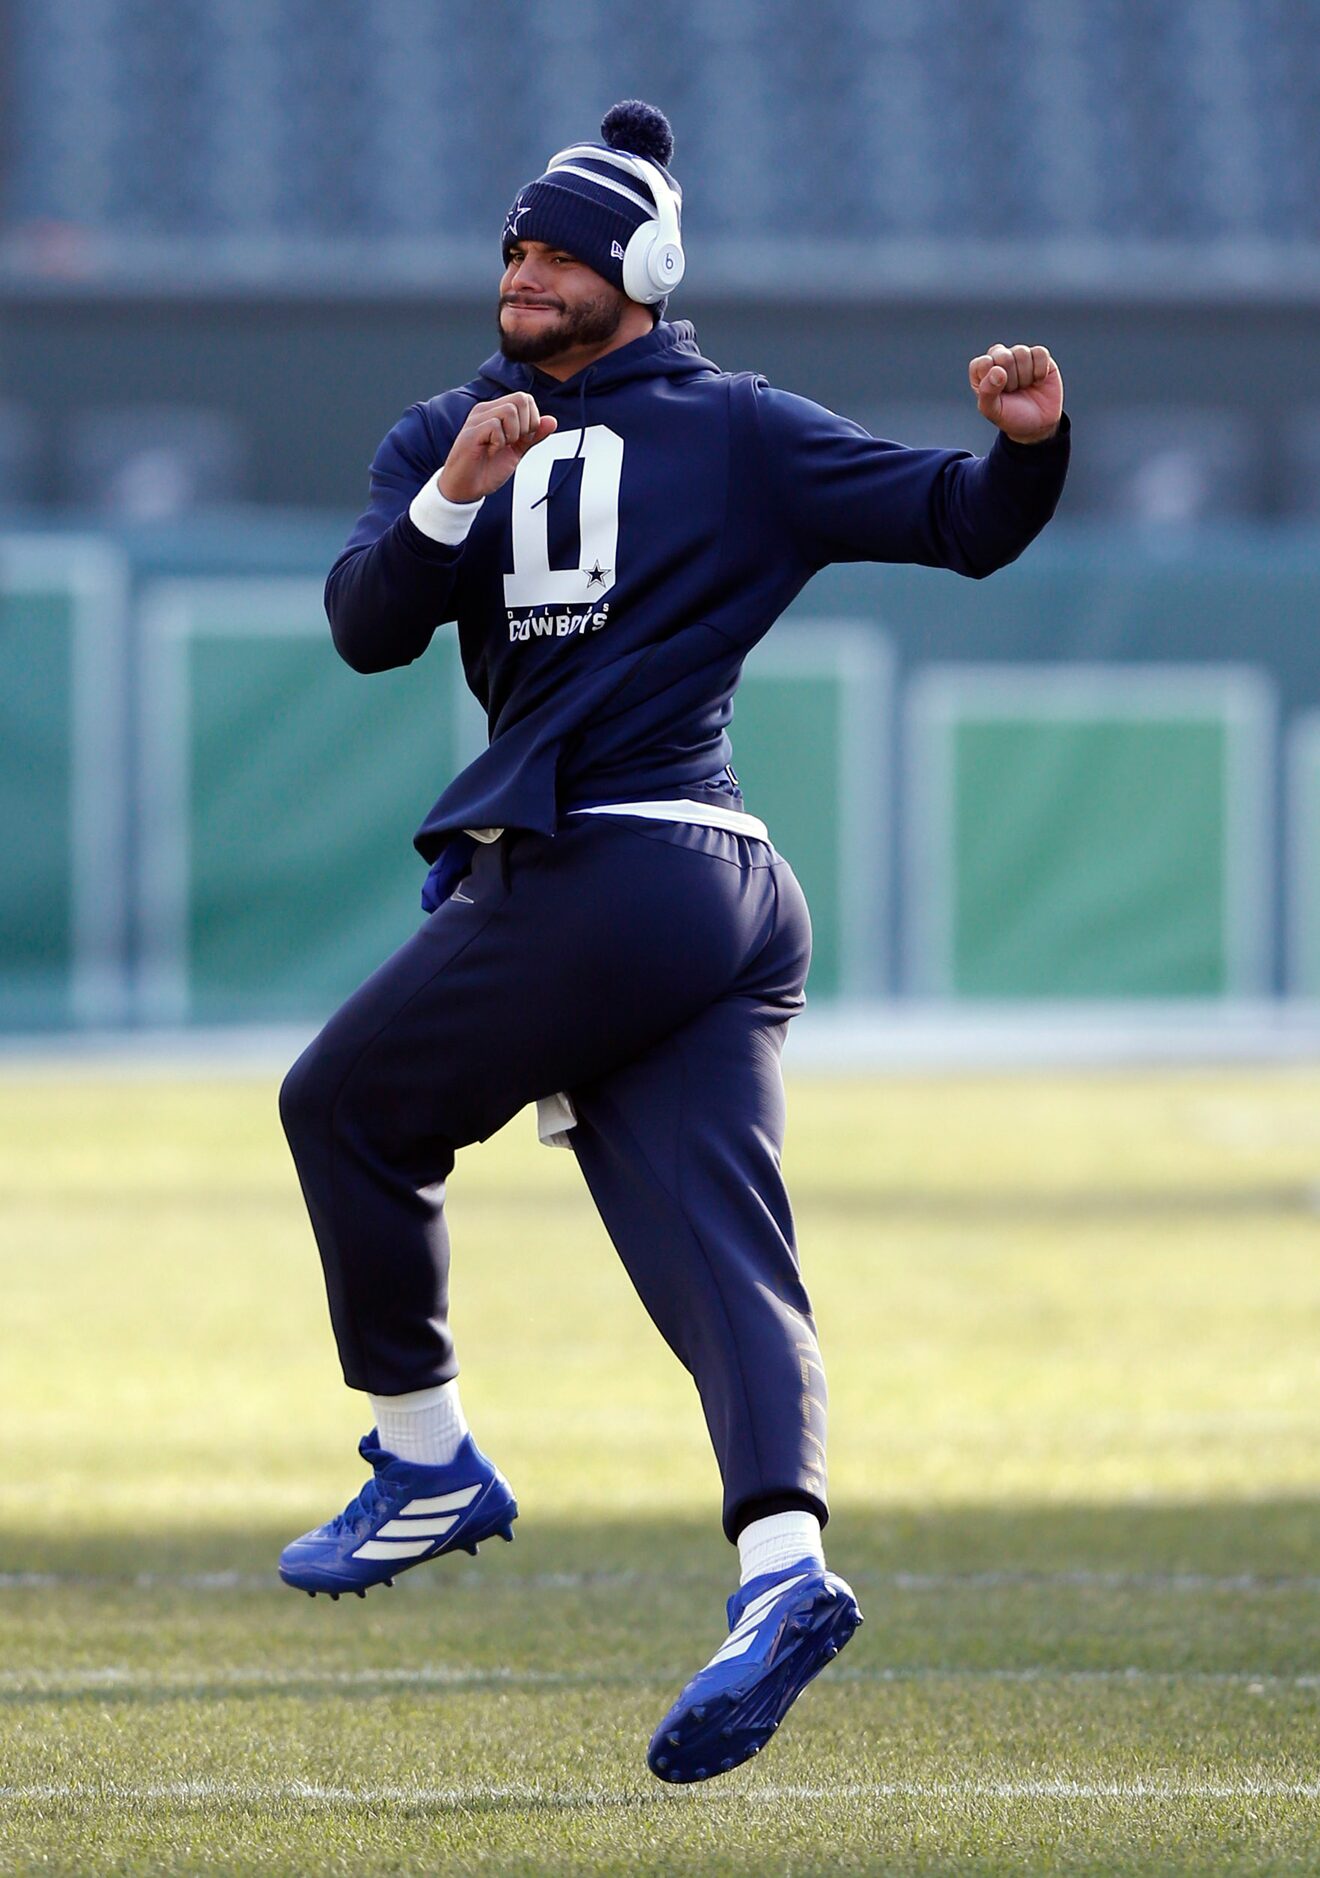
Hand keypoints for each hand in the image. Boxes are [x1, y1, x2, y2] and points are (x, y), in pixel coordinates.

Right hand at [437, 393, 557, 501]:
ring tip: (500, 447)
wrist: (466, 488)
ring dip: (513, 434)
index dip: (532, 420)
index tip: (522, 440)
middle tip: (513, 443)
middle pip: (520, 399)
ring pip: (510, 411)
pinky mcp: (471, 432)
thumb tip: (552, 421)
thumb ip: (533, 436)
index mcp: (496, 411)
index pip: (524, 398)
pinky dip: (499, 443)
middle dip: (526, 425)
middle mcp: (486, 410)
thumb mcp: (517, 451)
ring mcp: (477, 419)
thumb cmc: (487, 469)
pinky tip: (489, 452)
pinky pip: (495, 426)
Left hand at [968, 344, 1062, 443]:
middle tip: (1013, 391)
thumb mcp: (993, 411)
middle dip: (1011, 380)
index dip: (993, 380)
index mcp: (982, 370)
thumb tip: (997, 370)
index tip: (999, 394)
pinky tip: (1038, 381)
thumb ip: (987, 392)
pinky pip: (1040, 353)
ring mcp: (1019, 355)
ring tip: (1024, 387)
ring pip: (1022, 353)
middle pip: (1004, 356)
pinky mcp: (1039, 355)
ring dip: (1025, 376)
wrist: (1038, 424)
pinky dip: (1040, 371)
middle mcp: (999, 358)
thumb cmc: (1011, 416)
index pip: (983, 363)